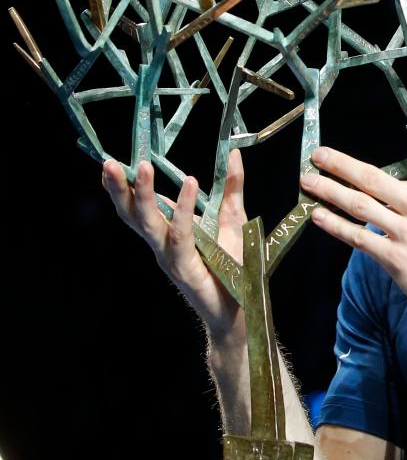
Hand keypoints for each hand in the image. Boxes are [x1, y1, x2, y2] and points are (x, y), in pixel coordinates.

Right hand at [101, 148, 247, 341]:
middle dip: (119, 189)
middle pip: (132, 214)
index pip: (138, 207)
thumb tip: (232, 153)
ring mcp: (170, 257)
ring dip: (144, 195)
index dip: (124, 187)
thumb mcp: (233, 216)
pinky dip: (182, 209)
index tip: (114, 163)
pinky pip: (180, 235)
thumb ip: (231, 186)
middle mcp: (162, 245)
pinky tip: (188, 184)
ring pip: (149, 223)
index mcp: (167, 233)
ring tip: (143, 167)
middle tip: (110, 163)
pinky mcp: (185, 267)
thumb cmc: (235, 264)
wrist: (244, 306)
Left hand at [299, 79, 406, 337]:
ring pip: (359, 206)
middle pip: (374, 178)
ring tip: (307, 181)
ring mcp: (406, 234)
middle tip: (317, 153)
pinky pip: (359, 239)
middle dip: (341, 164)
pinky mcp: (395, 260)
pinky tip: (319, 217)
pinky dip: (336, 227)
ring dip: (329, 192)